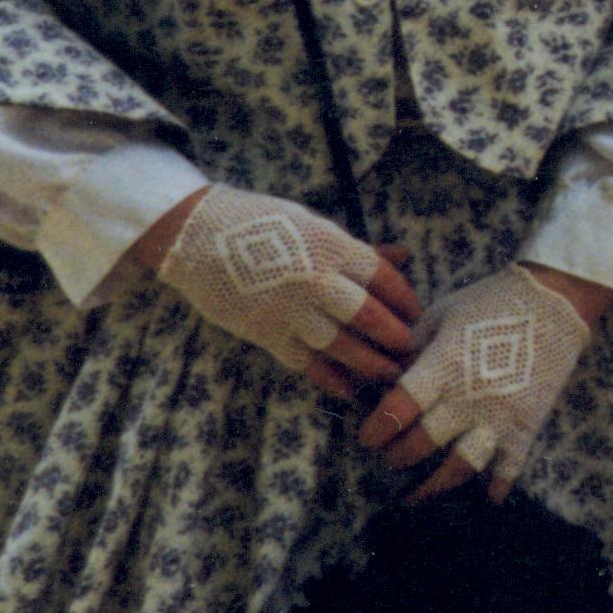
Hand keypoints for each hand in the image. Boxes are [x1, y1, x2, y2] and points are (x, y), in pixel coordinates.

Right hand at [140, 186, 419, 400]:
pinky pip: (305, 362)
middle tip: (408, 349)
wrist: (197, 235)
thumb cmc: (260, 222)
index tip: (415, 313)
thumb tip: (403, 256)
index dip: (404, 298)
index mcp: (332, 246)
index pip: (382, 277)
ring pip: (341, 345)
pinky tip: (346, 389)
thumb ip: (358, 248)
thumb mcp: (314, 224)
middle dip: (394, 337)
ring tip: (388, 374)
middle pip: (369, 315)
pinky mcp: (266, 332)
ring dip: (369, 364)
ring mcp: (290, 309)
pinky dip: (329, 379)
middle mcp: (316, 279)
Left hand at [359, 264, 597, 502]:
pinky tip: (487, 498)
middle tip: (389, 456)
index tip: (367, 437)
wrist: (556, 300)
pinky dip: (497, 488)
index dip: (375, 428)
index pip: (398, 407)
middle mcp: (467, 397)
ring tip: (416, 495)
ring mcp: (499, 416)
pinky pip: (510, 468)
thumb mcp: (443, 314)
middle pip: (420, 443)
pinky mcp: (527, 425)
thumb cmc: (492, 302)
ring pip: (458, 468)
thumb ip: (413, 347)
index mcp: (444, 365)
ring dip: (432, 487)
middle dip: (396, 456)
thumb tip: (384, 375)